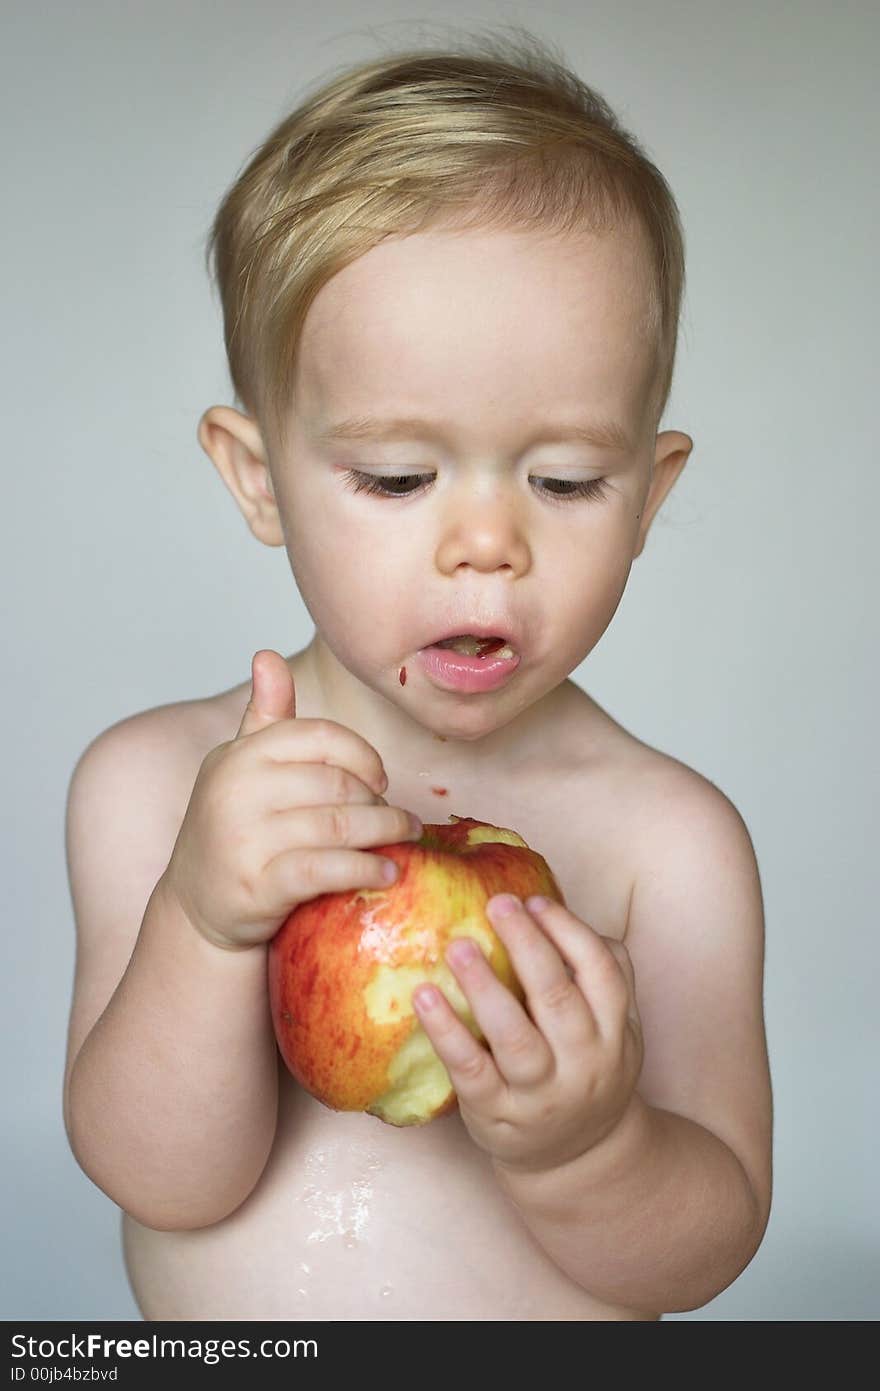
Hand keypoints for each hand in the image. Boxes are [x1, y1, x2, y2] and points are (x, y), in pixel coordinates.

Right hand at [162, 649, 421, 950]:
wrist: (197, 907)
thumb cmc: (233, 829)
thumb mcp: (240, 767)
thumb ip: (264, 716)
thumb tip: (266, 656)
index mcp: (239, 755)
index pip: (319, 736)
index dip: (362, 755)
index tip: (380, 779)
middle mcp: (237, 791)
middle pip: (336, 784)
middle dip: (377, 801)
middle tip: (397, 817)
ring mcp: (245, 838)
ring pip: (339, 825)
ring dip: (384, 833)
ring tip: (403, 839)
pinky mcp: (257, 885)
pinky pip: (327, 869)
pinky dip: (365, 869)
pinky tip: (387, 873)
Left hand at [411, 894, 642, 1173]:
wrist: (579, 1161)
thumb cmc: (585, 1070)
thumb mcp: (614, 1029)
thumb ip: (600, 974)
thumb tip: (557, 910)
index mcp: (615, 1031)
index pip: (602, 970)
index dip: (569, 931)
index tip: (534, 901)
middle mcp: (584, 1062)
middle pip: (557, 997)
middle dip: (528, 945)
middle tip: (497, 903)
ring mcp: (540, 1094)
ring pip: (514, 1036)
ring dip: (485, 987)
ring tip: (457, 946)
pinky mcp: (498, 1116)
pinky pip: (470, 1071)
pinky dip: (446, 1032)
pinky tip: (424, 997)